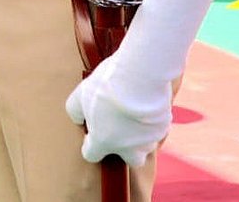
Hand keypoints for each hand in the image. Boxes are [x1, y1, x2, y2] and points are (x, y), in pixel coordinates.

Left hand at [65, 53, 171, 167]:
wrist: (139, 79)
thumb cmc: (107, 88)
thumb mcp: (79, 96)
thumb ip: (75, 112)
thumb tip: (79, 119)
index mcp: (103, 142)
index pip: (91, 155)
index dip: (89, 143)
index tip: (91, 132)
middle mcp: (128, 148)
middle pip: (131, 159)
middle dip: (127, 148)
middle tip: (121, 127)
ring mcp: (149, 140)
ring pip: (146, 143)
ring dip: (140, 133)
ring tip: (133, 110)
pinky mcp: (164, 127)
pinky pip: (157, 127)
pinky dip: (151, 119)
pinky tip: (144, 103)